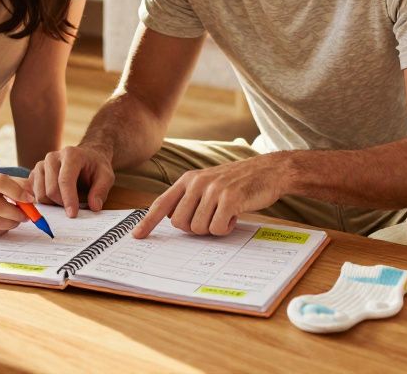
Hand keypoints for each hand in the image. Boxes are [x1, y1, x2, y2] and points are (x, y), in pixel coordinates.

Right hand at [28, 143, 115, 217]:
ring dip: (53, 204)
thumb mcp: (106, 176)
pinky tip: (55, 201)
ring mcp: (41, 165)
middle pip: (50, 189)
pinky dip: (44, 202)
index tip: (72, 214)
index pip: (65, 180)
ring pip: (40, 194)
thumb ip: (101, 190)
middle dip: (62, 204)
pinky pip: (34, 194)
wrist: (86, 158)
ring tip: (66, 201)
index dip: (68, 199)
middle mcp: (52, 158)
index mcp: (70, 155)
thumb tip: (94, 206)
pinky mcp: (34, 174)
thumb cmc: (95, 167)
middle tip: (74, 208)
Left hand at [131, 154, 290, 238]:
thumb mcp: (209, 183)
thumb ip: (191, 198)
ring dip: (213, 228)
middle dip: (195, 229)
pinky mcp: (229, 199)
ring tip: (226, 213)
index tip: (137, 236)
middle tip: (212, 218)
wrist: (269, 171)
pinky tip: (235, 215)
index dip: (148, 222)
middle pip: (180, 224)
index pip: (162, 203)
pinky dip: (226, 228)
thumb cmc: (239, 182)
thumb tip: (175, 220)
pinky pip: (217, 228)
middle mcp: (197, 183)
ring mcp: (212, 190)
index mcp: (188, 179)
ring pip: (198, 229)